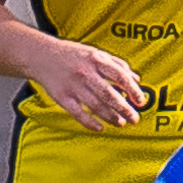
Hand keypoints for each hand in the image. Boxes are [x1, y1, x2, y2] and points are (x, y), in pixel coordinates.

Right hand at [29, 40, 144, 131]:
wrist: (41, 56)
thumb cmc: (74, 55)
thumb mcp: (96, 53)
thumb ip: (118, 65)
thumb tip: (137, 80)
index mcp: (96, 60)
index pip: (120, 76)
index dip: (133, 90)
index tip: (141, 101)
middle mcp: (85, 73)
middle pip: (108, 94)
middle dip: (124, 108)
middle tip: (135, 119)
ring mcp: (73, 86)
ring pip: (95, 105)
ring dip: (110, 117)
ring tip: (121, 123)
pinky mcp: (61, 97)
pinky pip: (77, 113)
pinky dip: (89, 122)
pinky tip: (101, 128)